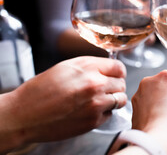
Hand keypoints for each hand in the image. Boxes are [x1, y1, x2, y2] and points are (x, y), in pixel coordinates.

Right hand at [4, 56, 126, 144]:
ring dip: (113, 99)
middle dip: (115, 85)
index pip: (119, 67)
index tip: (114, 75)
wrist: (25, 115)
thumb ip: (91, 66)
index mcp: (88, 68)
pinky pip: (109, 114)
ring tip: (99, 99)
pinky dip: (103, 113)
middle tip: (103, 88)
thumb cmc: (41, 89)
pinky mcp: (93, 121)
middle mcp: (95, 84)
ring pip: (120, 100)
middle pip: (121, 83)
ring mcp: (96, 104)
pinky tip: (88, 110)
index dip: (117, 72)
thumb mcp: (67, 67)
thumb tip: (109, 68)